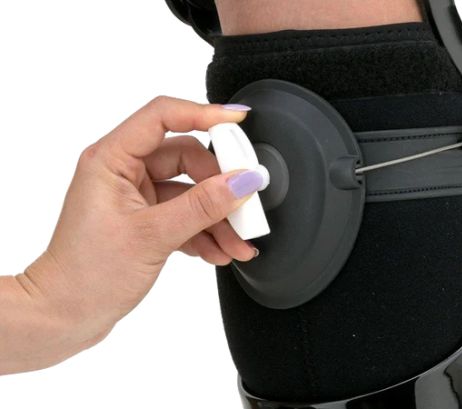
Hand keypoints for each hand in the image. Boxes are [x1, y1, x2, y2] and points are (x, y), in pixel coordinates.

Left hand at [2, 97, 259, 373]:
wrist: (64, 316)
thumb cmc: (86, 275)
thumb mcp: (153, 236)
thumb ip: (203, 206)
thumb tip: (243, 181)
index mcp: (112, 160)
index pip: (163, 117)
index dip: (203, 113)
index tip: (238, 121)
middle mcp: (124, 172)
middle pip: (187, 158)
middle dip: (220, 185)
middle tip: (246, 205)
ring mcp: (136, 197)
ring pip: (190, 191)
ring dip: (217, 216)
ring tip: (238, 243)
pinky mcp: (146, 220)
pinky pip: (185, 215)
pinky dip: (205, 232)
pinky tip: (219, 252)